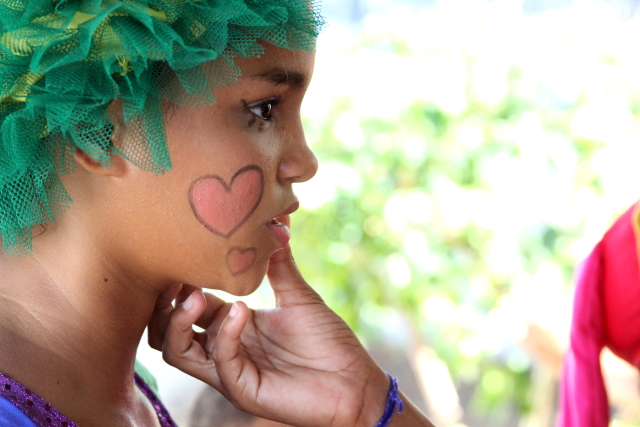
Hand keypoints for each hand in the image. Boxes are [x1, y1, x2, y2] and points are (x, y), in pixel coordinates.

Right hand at [148, 245, 389, 426]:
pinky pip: (220, 362)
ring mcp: (230, 372)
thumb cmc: (328, 342)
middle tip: (176, 278)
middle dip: (165, 305)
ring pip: (177, 352)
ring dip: (179, 321)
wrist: (354, 381)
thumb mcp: (299, 297)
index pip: (189, 306)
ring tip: (197, 294)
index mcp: (233, 327)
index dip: (180, 284)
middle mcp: (224, 349)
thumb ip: (279, 265)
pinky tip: (242, 311)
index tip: (182, 255)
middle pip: (168, 333)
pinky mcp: (243, 390)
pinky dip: (226, 334)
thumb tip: (274, 224)